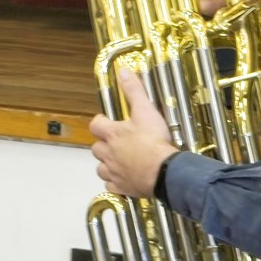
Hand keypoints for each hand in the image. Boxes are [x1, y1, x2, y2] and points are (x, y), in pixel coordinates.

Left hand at [89, 69, 178, 198]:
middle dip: (103, 145)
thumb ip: (134, 91)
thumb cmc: (154, 143)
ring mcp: (114, 172)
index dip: (99, 122)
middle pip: (96, 148)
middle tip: (114, 143)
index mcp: (112, 134)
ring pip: (101, 169)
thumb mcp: (145, 111)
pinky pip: (112, 186)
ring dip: (106, 164)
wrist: (164, 171)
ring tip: (117, 161)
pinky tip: (123, 180)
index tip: (105, 122)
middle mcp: (109, 153)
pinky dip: (115, 183)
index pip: (95, 125)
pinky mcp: (122, 187)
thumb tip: (124, 73)